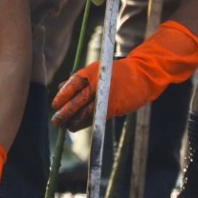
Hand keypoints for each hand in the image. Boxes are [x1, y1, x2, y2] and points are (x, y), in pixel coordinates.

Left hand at [51, 20, 197, 128]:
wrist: (142, 75)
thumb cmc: (116, 73)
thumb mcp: (96, 70)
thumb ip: (79, 79)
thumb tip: (60, 86)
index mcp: (90, 73)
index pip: (71, 85)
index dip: (62, 96)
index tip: (54, 105)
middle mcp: (97, 84)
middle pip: (77, 100)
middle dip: (65, 112)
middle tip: (55, 121)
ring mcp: (106, 96)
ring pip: (87, 111)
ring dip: (75, 120)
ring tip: (66, 126)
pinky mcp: (115, 106)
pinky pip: (98, 117)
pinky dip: (88, 122)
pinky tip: (79, 126)